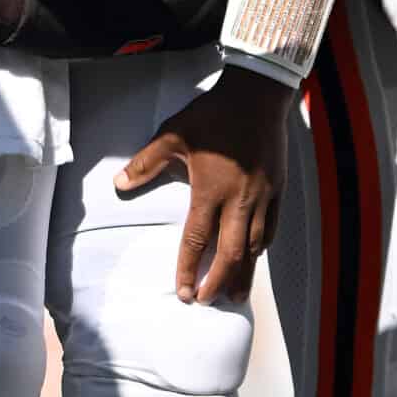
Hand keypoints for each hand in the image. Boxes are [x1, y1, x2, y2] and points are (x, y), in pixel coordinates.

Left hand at [115, 67, 293, 303]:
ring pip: (254, 246)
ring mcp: (262, 197)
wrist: (257, 95)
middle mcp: (238, 200)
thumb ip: (146, 162)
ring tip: (234, 294)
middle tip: (206, 301)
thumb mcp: (173, 133)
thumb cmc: (213, 114)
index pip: (196, 240)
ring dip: (243, 273)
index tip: (183, 293)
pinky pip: (272, 227)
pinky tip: (255, 256)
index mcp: (210, 191)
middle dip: (217, 283)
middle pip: (229, 254)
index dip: (188, 270)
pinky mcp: (277, 189)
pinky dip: (262, 246)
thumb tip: (119, 184)